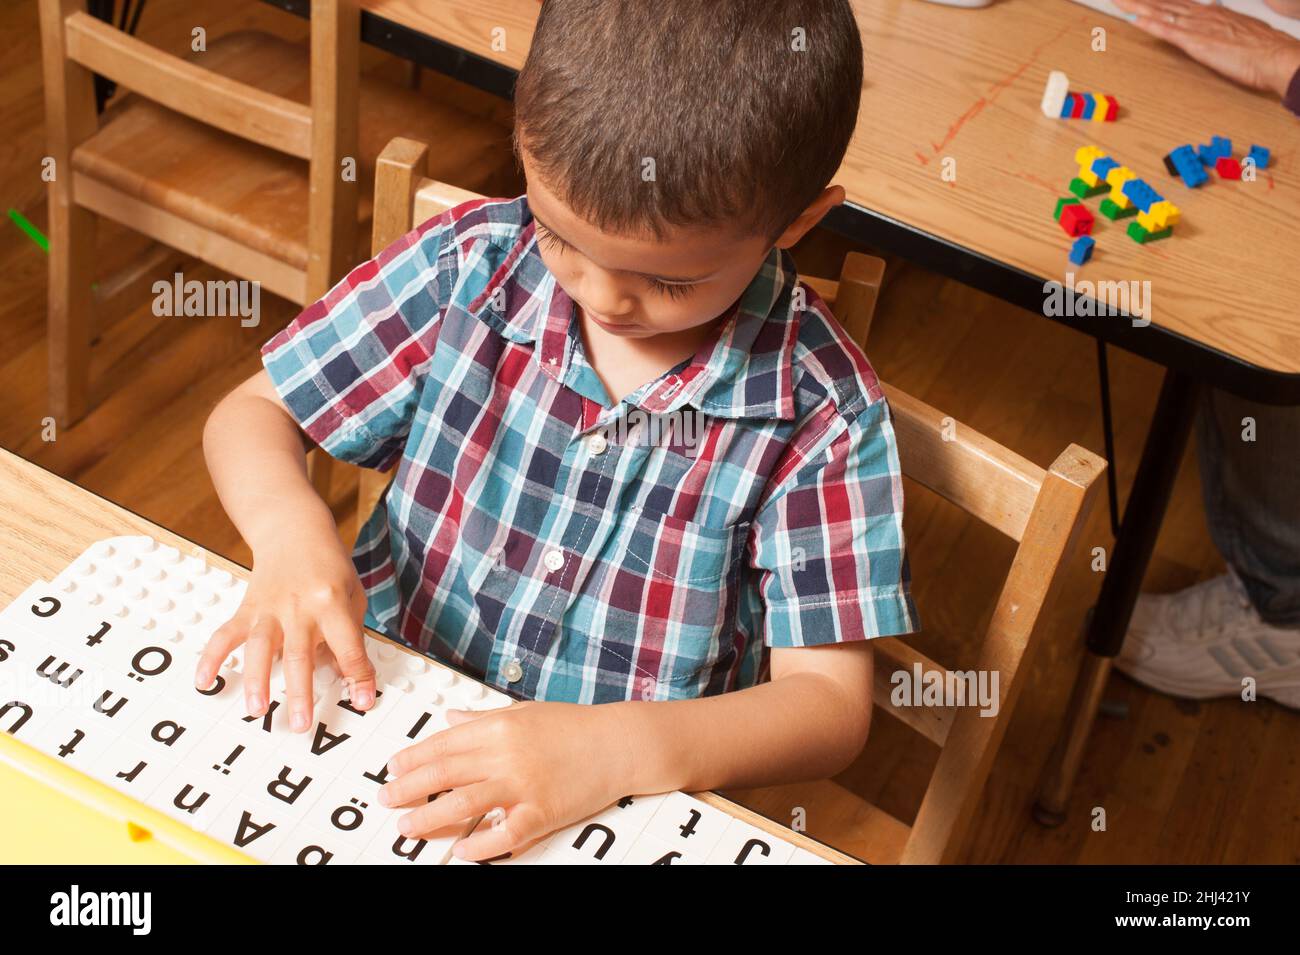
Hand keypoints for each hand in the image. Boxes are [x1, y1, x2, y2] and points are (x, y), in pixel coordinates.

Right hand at [194, 532, 375, 729]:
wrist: (295, 530)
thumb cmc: (330, 566)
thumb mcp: (351, 595)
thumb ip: (347, 635)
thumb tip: (340, 676)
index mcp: (331, 602)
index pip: (348, 646)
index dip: (357, 676)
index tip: (361, 701)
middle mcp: (299, 606)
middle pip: (300, 655)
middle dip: (300, 692)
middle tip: (300, 725)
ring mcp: (270, 607)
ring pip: (261, 648)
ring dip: (257, 680)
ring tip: (256, 710)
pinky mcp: (248, 607)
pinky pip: (227, 634)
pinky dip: (212, 657)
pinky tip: (204, 681)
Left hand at [379, 701, 636, 860]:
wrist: (620, 742)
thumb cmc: (574, 726)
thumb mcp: (523, 711)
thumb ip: (481, 718)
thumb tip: (447, 719)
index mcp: (498, 726)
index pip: (442, 744)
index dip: (412, 758)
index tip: (392, 769)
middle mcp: (505, 753)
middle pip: (443, 773)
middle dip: (408, 788)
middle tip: (386, 798)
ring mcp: (523, 784)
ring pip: (463, 804)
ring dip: (429, 818)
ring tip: (406, 827)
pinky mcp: (543, 811)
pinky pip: (503, 833)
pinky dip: (480, 845)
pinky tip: (462, 851)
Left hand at [1115, 0, 1299, 96]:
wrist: (1275, 56)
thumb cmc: (1264, 49)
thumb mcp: (1242, 30)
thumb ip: (1225, 25)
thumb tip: (1219, 18)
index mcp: (1213, 14)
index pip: (1178, 4)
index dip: (1158, 1)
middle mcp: (1203, 16)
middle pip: (1165, 4)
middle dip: (1141, 0)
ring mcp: (1198, 27)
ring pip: (1161, 13)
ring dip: (1138, 7)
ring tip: (1119, 1)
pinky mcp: (1196, 42)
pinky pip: (1168, 31)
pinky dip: (1150, 24)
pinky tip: (1135, 19)